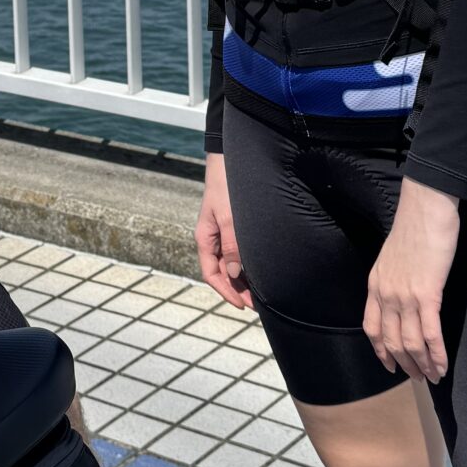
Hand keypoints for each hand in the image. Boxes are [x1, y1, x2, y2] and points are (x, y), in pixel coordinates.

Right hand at [195, 154, 251, 310]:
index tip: (243, 305)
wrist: (229, 160)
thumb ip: (232, 246)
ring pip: (231, 263)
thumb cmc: (226, 186)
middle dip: (238, 289)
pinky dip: (247, 263)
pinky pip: (238, 250)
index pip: (212, 274)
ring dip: (244, 278)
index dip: (226, 292)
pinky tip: (260, 269)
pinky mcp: (233, 226)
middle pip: (223, 272)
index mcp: (205, 239)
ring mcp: (222, 233)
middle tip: (258, 304)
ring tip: (261, 292)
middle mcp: (213, 239)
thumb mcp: (229, 217)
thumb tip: (234, 273)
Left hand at [363, 182, 460, 381]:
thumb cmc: (415, 227)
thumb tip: (405, 296)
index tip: (391, 365)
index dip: (381, 352)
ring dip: (422, 365)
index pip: (371, 328)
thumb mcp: (393, 257)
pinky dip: (437, 354)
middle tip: (419, 378)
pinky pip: (430, 334)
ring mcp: (405, 296)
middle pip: (391, 342)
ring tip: (433, 378)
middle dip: (405, 364)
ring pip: (410, 343)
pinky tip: (443, 365)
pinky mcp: (427, 294)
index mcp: (375, 285)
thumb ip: (394, 279)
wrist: (426, 207)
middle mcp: (385, 295)